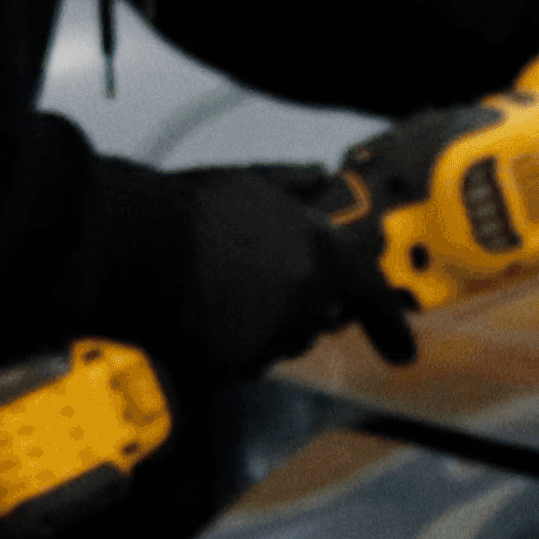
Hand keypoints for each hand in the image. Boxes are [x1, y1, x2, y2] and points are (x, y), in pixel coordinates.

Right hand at [170, 166, 417, 375]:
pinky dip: (232, 345)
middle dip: (301, 307)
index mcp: (322, 255)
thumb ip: (294, 183)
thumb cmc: (190, 208)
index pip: (371, 296)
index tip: (405, 353)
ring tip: (221, 288)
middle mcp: (306, 301)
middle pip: (319, 320)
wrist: (133, 244)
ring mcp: (270, 336)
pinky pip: (244, 363)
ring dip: (265, 326)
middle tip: (262, 279)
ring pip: (281, 343)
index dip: (391, 326)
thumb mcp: (251, 181)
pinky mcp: (233, 365)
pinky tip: (204, 314)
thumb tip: (319, 174)